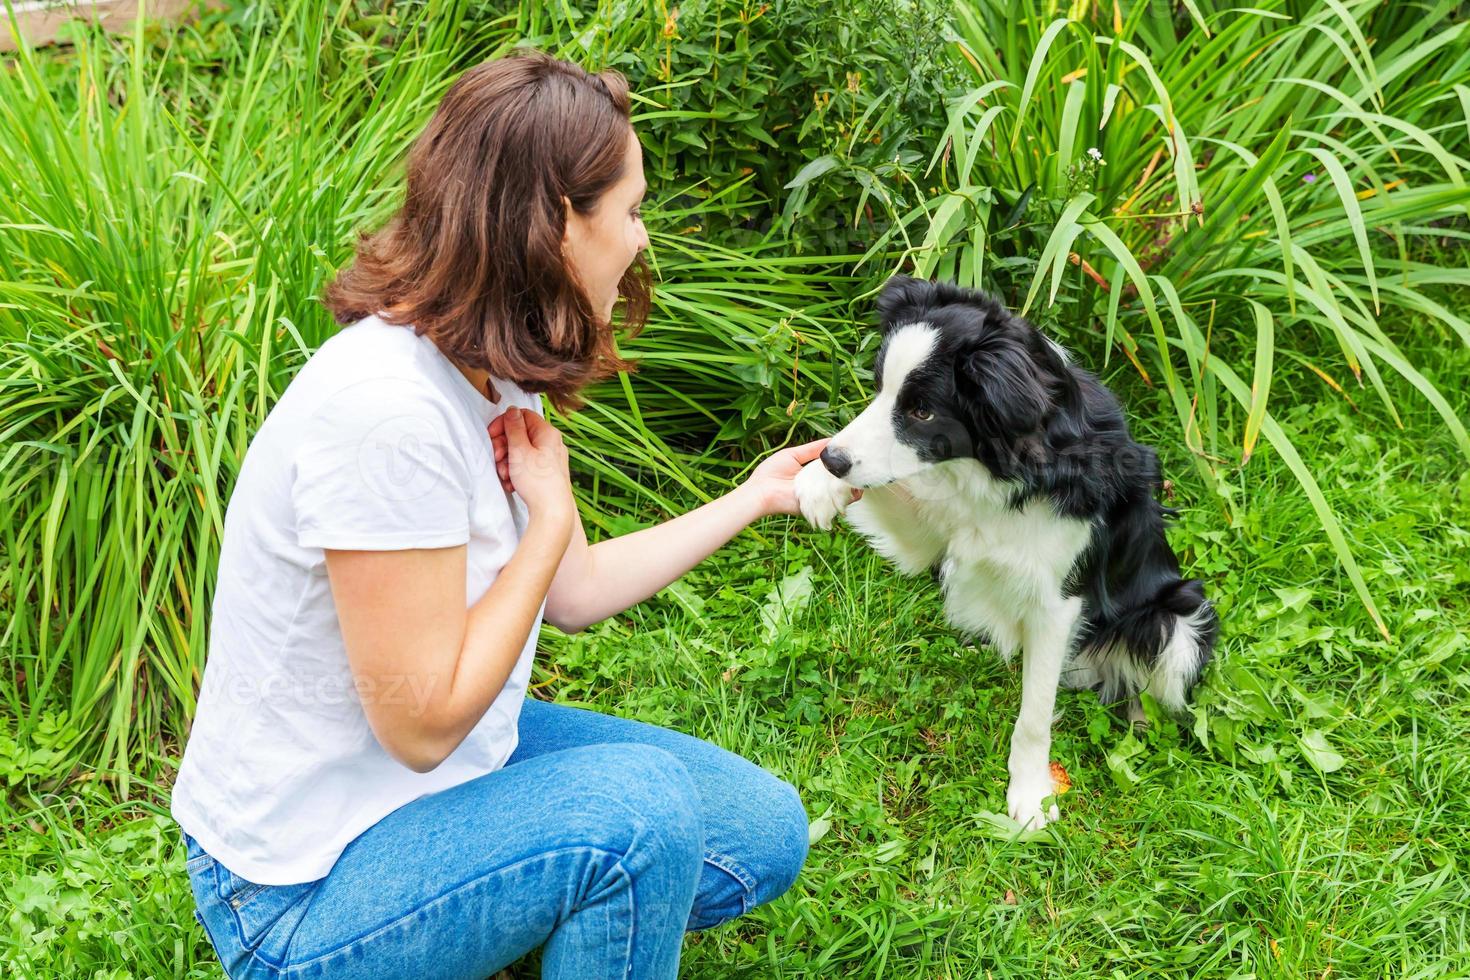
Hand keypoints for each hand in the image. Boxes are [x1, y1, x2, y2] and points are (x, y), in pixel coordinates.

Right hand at [488, 407, 574, 526]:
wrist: (552, 512)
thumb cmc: (537, 482)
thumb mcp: (519, 450)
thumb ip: (514, 428)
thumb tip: (512, 410)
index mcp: (547, 433)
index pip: (522, 415)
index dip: (504, 423)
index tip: (492, 435)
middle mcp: (551, 443)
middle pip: (520, 434)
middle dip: (504, 446)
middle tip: (496, 457)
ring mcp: (550, 459)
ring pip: (521, 452)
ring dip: (507, 461)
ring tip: (504, 475)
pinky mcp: (546, 473)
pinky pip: (527, 466)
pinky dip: (516, 472)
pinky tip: (511, 483)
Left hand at [741, 437, 861, 519]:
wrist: (761, 492)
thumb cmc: (771, 472)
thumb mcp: (793, 454)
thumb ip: (811, 449)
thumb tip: (831, 440)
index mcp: (813, 473)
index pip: (833, 467)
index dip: (844, 460)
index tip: (855, 450)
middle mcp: (819, 485)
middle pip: (842, 479)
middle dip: (853, 472)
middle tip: (862, 461)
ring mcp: (821, 497)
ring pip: (844, 492)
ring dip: (853, 483)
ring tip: (858, 472)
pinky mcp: (820, 506)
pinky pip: (838, 502)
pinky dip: (847, 494)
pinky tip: (851, 484)